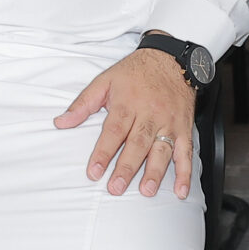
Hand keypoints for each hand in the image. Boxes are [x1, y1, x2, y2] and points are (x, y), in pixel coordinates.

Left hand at [57, 44, 195, 197]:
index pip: (113, 131)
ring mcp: (169, 122)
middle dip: (126, 167)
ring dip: (155, 172)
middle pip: (137, 143)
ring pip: (162, 150)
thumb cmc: (136, 71)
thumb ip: (83, 104)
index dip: (103, 152)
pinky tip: (181, 190)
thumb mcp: (105, 81)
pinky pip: (186, 152)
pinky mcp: (184, 128)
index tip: (94, 172)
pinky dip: (185, 173)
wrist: (171, 59)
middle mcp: (149, 114)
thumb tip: (61, 122)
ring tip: (146, 190)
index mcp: (128, 103)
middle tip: (116, 187)